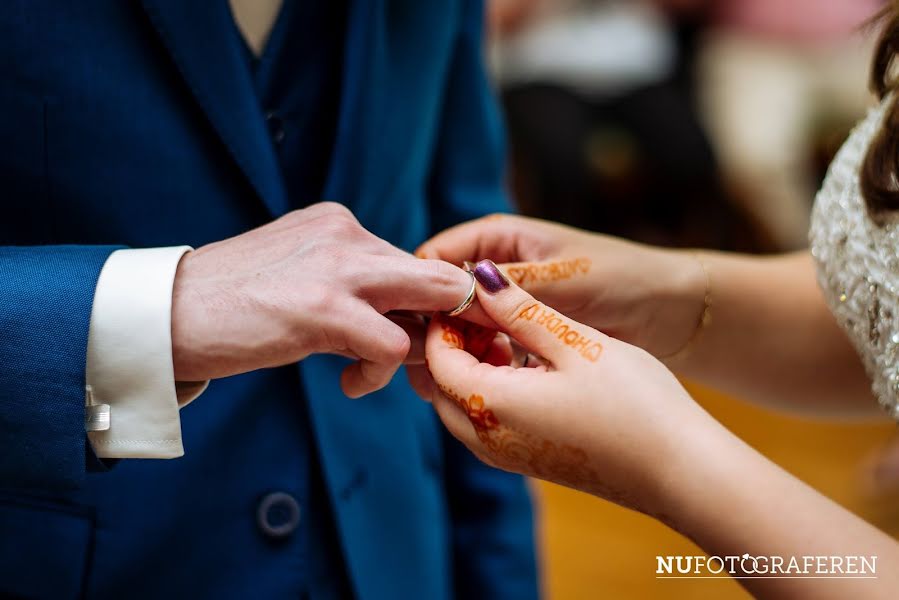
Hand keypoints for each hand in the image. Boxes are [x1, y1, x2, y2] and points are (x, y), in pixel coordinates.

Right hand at [171, 202, 473, 396]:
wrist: (166, 314)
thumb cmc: (232, 306)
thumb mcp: (301, 279)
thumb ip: (353, 287)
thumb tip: (410, 324)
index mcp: (340, 224)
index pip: (417, 263)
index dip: (432, 309)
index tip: (425, 343)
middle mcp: (347, 233)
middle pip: (441, 278)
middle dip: (449, 328)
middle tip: (427, 366)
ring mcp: (338, 267)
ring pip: (431, 306)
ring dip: (415, 355)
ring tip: (367, 373)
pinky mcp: (324, 308)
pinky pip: (394, 347)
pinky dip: (381, 375)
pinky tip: (349, 383)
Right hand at [416, 214, 704, 357]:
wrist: (669, 311)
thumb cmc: (622, 279)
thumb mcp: (561, 281)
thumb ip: (507, 292)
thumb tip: (452, 299)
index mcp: (499, 240)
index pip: (436, 259)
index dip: (421, 291)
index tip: (414, 326)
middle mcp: (497, 270)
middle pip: (444, 298)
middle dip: (435, 329)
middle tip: (426, 365)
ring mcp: (509, 303)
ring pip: (463, 328)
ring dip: (458, 352)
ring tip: (448, 383)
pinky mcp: (523, 333)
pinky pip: (489, 349)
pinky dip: (485, 366)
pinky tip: (484, 387)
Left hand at [418, 260, 711, 514]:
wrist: (681, 471)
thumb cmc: (634, 403)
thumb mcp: (573, 343)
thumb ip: (519, 309)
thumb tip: (478, 275)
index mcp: (489, 406)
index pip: (438, 357)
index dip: (447, 320)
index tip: (469, 291)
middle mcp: (485, 440)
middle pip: (442, 384)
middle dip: (456, 343)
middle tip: (489, 310)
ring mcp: (505, 457)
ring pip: (464, 403)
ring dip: (475, 365)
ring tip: (513, 333)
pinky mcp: (528, 462)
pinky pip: (488, 421)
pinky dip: (494, 388)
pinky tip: (532, 366)